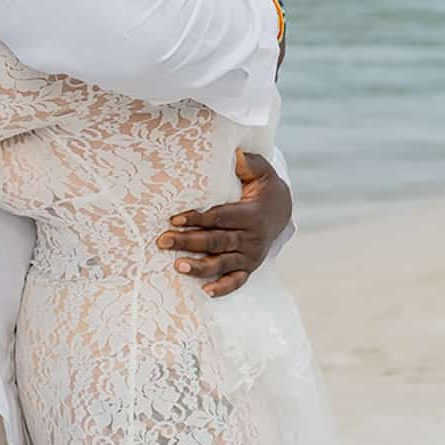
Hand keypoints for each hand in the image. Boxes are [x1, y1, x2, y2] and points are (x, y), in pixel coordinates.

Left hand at [157, 150, 292, 297]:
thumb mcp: (261, 172)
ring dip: (200, 266)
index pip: (220, 217)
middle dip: (188, 241)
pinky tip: (205, 292)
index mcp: (251, 214)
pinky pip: (236, 281)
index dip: (197, 218)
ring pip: (223, 263)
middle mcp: (251, 238)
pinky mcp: (249, 267)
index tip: (174, 218)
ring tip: (178, 266)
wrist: (282, 210)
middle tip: (163, 240)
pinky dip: (223, 288)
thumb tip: (235, 153)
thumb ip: (249, 163)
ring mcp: (250, 255)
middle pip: (216, 241)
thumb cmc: (263, 188)